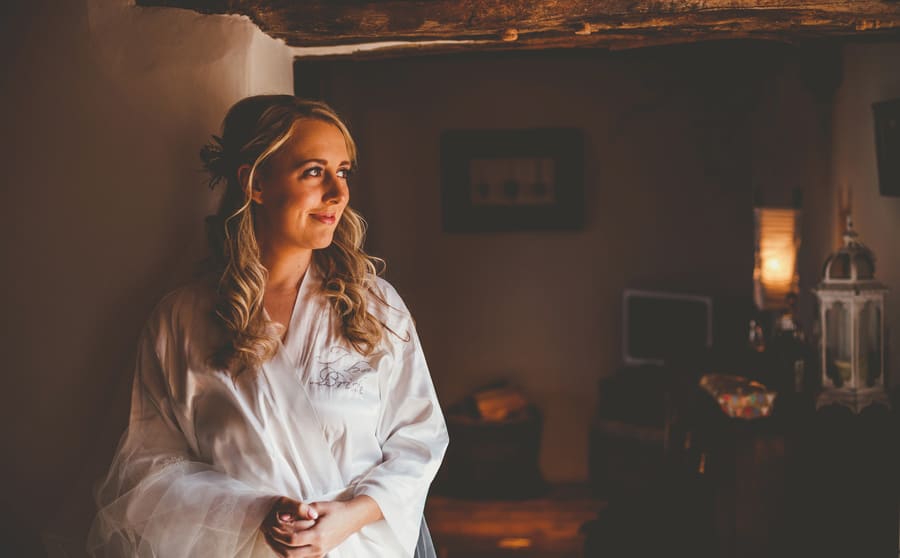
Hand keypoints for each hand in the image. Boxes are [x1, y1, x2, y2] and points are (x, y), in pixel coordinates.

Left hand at [261, 496, 381, 557]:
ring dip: (280, 549)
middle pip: (289, 553)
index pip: (292, 540)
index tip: (271, 526)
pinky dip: (289, 552)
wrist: (352, 518)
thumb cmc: (336, 510)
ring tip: (272, 538)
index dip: (278, 534)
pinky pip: (300, 557)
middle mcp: (318, 548)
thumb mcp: (318, 506)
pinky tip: (283, 543)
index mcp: (318, 535)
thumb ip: (300, 512)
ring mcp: (319, 553)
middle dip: (276, 544)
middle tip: (268, 533)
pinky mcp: (319, 554)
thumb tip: (282, 517)